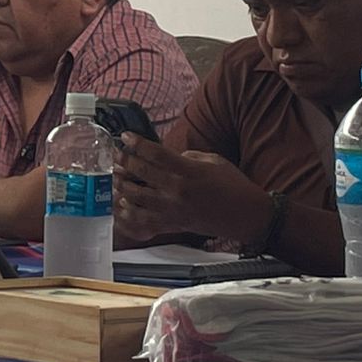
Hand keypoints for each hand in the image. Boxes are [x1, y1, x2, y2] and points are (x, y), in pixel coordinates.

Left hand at [112, 135, 270, 247]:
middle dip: (124, 161)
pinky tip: (122, 205)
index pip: (155, 154)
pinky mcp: (173, 225)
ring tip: (114, 176)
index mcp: (188, 171)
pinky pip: (144, 222)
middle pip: (141, 173)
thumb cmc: (233, 185)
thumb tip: (165, 156)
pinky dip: (130, 214)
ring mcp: (173, 209)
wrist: (246, 216)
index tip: (125, 136)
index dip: (137, 143)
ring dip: (122, 185)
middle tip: (115, 154)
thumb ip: (186, 156)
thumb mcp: (212, 160)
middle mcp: (177, 190)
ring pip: (137, 197)